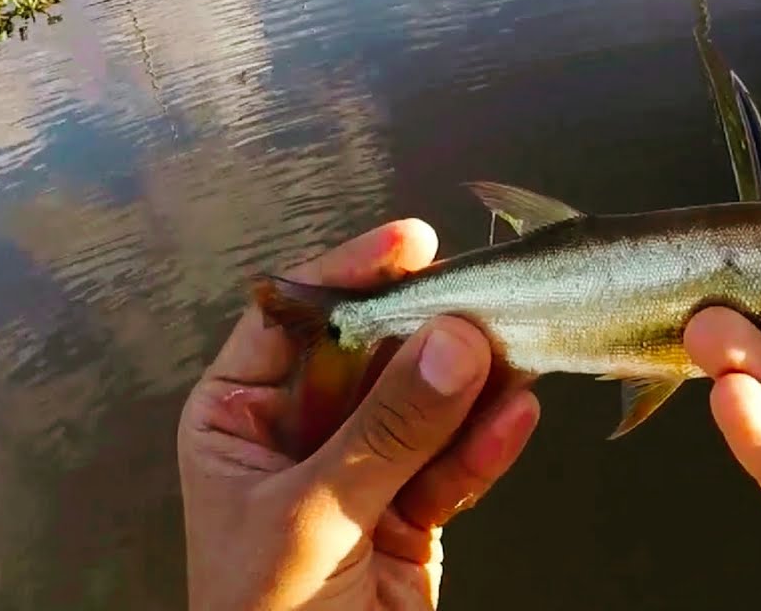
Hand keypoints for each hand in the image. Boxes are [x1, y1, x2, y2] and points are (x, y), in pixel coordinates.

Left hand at [177, 219, 539, 609]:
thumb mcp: (315, 518)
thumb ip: (386, 431)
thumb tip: (449, 346)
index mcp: (243, 418)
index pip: (297, 321)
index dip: (350, 275)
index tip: (411, 243)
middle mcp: (302, 434)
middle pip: (376, 355)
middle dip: (430, 332)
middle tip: (484, 302)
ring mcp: (364, 471)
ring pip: (428, 405)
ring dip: (474, 384)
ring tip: (517, 355)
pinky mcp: (414, 512)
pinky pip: (456, 462)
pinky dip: (488, 443)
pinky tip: (516, 415)